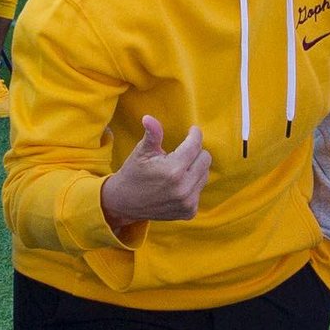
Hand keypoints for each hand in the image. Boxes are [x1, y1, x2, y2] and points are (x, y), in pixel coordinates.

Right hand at [100, 116, 211, 232]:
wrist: (124, 203)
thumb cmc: (133, 173)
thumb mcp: (141, 152)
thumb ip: (152, 134)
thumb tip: (149, 118)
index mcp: (173, 169)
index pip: (195, 145)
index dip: (194, 134)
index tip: (192, 130)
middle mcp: (184, 187)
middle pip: (205, 159)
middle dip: (196, 151)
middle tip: (182, 151)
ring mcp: (188, 202)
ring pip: (205, 174)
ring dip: (195, 168)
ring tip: (178, 168)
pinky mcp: (189, 211)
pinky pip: (199, 190)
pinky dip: (192, 184)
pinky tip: (177, 184)